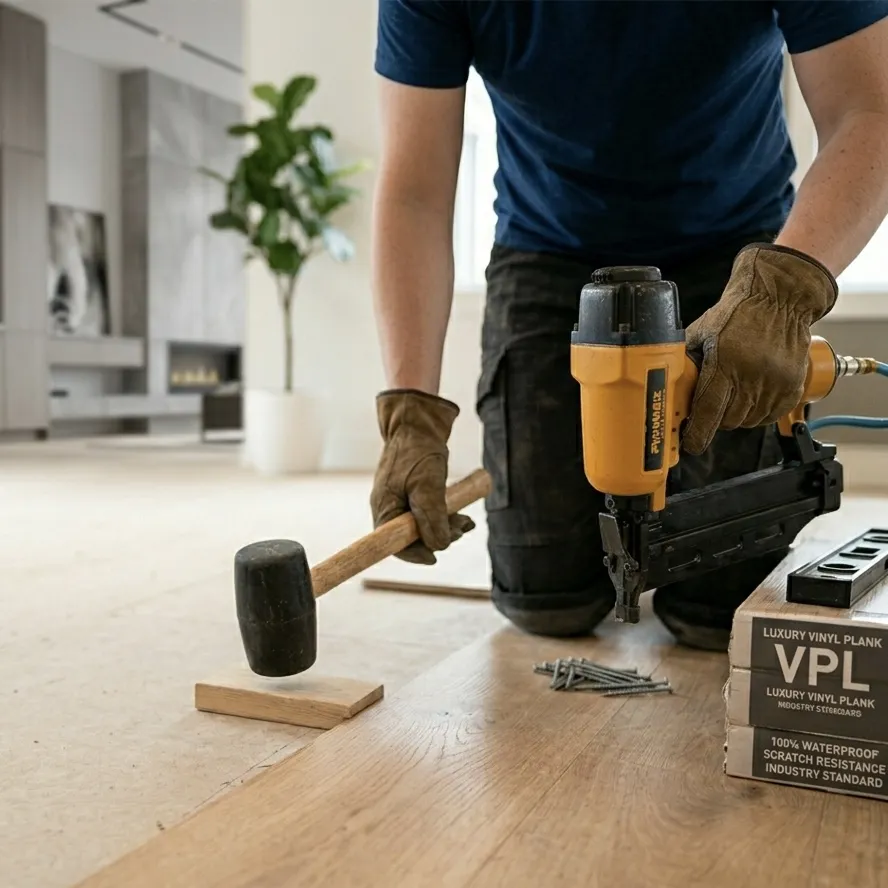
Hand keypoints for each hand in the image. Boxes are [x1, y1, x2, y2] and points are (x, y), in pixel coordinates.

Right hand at [370, 389, 474, 563]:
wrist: (418, 424)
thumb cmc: (418, 451)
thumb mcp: (427, 484)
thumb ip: (432, 516)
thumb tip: (439, 546)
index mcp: (384, 508)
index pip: (393, 545)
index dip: (414, 555)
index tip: (434, 558)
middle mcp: (389, 509)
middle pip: (411, 538)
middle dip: (438, 537)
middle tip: (461, 529)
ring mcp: (401, 502)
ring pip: (424, 527)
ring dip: (446, 527)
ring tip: (466, 521)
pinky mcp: (413, 496)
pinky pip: (429, 515)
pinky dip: (446, 517)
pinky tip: (463, 516)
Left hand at [682, 243, 837, 454]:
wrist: (780, 298)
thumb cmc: (738, 313)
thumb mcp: (702, 333)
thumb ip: (687, 361)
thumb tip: (668, 384)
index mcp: (725, 362)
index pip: (708, 411)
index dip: (697, 433)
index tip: (691, 443)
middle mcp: (752, 375)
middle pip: (727, 421)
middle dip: (715, 419)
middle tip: (711, 405)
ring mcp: (775, 383)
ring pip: (748, 421)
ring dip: (736, 416)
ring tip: (734, 393)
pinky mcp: (792, 386)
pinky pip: (770, 416)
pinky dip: (758, 413)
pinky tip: (752, 395)